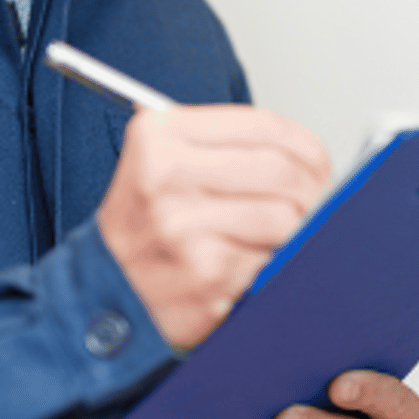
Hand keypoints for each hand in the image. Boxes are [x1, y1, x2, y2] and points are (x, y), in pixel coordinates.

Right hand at [96, 105, 331, 349]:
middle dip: (311, 191)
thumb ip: (222, 145)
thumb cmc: (142, 229)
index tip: (316, 163)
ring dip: (295, 232)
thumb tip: (307, 155)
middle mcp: (167, 176)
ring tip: (277, 237)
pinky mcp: (206, 272)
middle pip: (282, 171)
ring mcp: (185, 226)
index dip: (304, 146)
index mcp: (159, 136)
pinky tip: (249, 265)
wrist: (102, 292)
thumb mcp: (161, 163)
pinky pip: (271, 259)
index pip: (262, 126)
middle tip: (314, 204)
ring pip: (285, 218)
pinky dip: (270, 265)